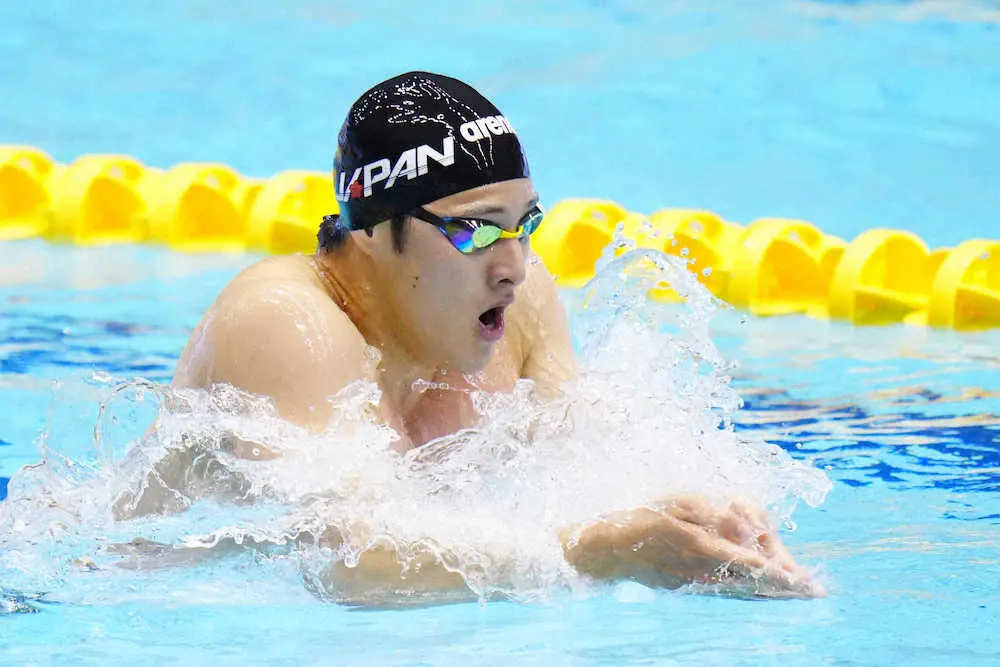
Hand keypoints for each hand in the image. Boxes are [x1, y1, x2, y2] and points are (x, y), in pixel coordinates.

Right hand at [562, 497, 823, 598]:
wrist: (600, 550)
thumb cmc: (636, 519)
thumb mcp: (675, 505)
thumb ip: (712, 515)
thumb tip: (747, 528)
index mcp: (692, 545)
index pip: (740, 560)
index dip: (769, 568)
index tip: (795, 577)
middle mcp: (694, 571)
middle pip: (745, 580)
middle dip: (777, 583)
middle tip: (810, 590)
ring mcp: (688, 582)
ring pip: (736, 588)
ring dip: (767, 590)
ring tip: (796, 592)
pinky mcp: (681, 586)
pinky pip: (720, 589)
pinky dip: (744, 590)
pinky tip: (761, 591)